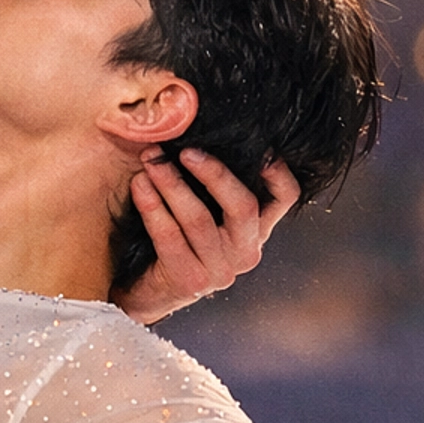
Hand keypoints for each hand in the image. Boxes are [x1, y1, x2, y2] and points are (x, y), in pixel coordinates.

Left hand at [115, 149, 299, 324]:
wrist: (150, 290)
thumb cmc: (177, 240)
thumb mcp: (205, 212)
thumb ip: (214, 185)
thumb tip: (200, 132)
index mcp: (256, 231)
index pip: (284, 198)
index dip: (277, 172)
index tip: (260, 146)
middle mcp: (246, 253)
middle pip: (243, 206)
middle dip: (213, 172)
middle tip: (186, 150)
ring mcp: (221, 271)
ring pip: (199, 219)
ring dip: (172, 183)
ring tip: (151, 161)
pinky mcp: (191, 281)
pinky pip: (169, 236)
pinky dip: (152, 206)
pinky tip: (139, 186)